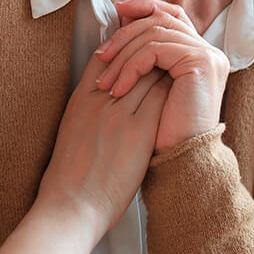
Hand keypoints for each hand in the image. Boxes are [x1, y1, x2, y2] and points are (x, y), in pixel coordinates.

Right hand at [37, 47, 171, 237]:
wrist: (72, 205)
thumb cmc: (69, 176)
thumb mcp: (71, 130)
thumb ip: (88, 109)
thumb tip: (106, 97)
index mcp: (80, 99)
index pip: (103, 59)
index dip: (123, 49)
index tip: (137, 47)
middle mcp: (99, 100)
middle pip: (130, 62)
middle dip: (149, 54)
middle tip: (166, 51)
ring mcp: (119, 114)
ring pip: (148, 75)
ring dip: (164, 69)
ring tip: (178, 67)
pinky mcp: (139, 131)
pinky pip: (160, 98)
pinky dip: (173, 89)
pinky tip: (183, 89)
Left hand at [94, 0, 229, 153]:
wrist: (176, 164)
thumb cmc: (159, 132)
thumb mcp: (147, 87)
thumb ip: (143, 56)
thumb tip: (118, 24)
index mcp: (196, 53)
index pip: (170, 14)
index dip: (144, 6)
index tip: (117, 12)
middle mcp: (207, 50)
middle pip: (160, 19)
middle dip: (124, 35)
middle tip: (101, 57)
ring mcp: (208, 55)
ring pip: (154, 33)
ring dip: (123, 55)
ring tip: (106, 82)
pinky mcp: (202, 62)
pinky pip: (156, 49)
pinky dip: (132, 66)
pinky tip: (119, 88)